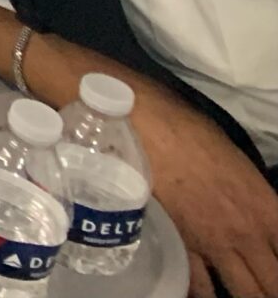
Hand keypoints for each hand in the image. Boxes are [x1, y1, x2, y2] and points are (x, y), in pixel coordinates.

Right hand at [126, 85, 277, 297]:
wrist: (145, 128)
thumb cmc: (193, 132)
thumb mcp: (240, 161)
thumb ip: (256, 196)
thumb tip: (260, 210)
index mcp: (267, 208)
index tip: (276, 266)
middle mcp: (248, 234)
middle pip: (275, 283)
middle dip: (273, 288)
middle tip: (268, 286)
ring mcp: (215, 245)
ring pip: (246, 292)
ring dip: (250, 294)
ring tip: (247, 291)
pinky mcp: (183, 246)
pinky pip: (201, 285)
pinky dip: (206, 293)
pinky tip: (207, 294)